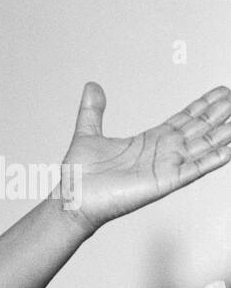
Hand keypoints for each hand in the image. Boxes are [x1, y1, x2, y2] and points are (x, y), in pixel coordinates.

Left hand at [57, 83, 230, 234]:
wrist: (72, 200)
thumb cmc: (80, 177)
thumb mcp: (87, 134)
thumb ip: (92, 110)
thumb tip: (92, 87)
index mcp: (149, 141)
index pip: (184, 119)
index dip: (203, 105)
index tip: (221, 92)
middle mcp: (162, 153)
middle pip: (200, 128)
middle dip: (220, 113)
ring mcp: (166, 167)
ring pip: (204, 146)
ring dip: (223, 133)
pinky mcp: (164, 182)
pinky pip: (195, 169)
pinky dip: (213, 159)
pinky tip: (229, 148)